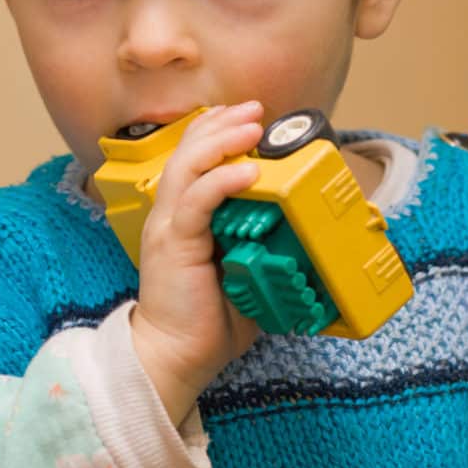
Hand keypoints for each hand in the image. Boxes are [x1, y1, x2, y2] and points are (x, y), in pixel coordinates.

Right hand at [130, 101, 263, 426]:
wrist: (175, 357)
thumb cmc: (208, 319)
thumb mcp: (241, 273)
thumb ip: (258, 246)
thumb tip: (299, 231)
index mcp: (182, 215)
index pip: (192, 157)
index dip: (216, 130)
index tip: (247, 115)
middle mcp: (170, 212)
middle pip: (188, 150)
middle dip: (222, 124)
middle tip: (254, 109)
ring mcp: (168, 225)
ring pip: (187, 166)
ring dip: (221, 141)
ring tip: (251, 127)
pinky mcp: (173, 243)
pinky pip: (196, 202)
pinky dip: (221, 181)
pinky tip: (248, 171)